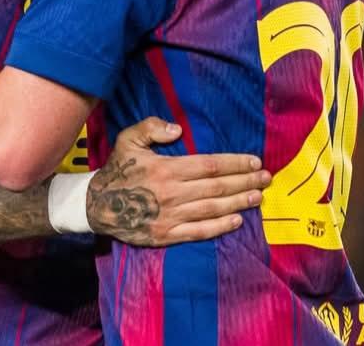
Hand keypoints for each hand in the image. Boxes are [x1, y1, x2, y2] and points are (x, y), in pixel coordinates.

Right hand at [86, 117, 269, 246]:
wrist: (96, 206)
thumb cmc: (117, 170)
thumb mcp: (128, 140)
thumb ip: (151, 127)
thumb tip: (178, 129)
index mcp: (166, 168)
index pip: (210, 165)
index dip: (235, 163)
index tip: (254, 161)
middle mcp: (172, 193)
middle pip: (218, 187)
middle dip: (245, 181)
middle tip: (266, 178)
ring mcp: (170, 217)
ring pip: (213, 209)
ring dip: (239, 202)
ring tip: (258, 197)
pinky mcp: (166, 236)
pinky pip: (199, 231)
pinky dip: (220, 226)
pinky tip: (236, 220)